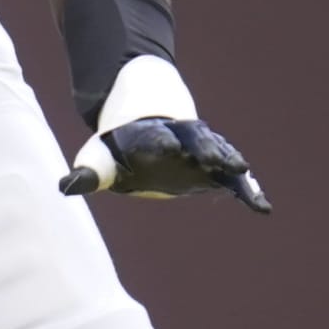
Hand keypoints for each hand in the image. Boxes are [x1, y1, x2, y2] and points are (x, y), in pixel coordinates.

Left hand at [61, 117, 271, 214]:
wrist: (146, 122)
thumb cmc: (120, 147)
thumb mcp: (101, 157)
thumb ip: (89, 172)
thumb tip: (66, 186)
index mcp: (148, 134)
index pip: (154, 136)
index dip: (159, 141)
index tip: (166, 145)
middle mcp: (179, 137)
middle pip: (193, 138)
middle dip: (202, 146)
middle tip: (211, 156)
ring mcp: (200, 149)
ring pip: (218, 150)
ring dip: (228, 161)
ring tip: (242, 173)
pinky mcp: (214, 166)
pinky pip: (232, 177)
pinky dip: (246, 189)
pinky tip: (261, 206)